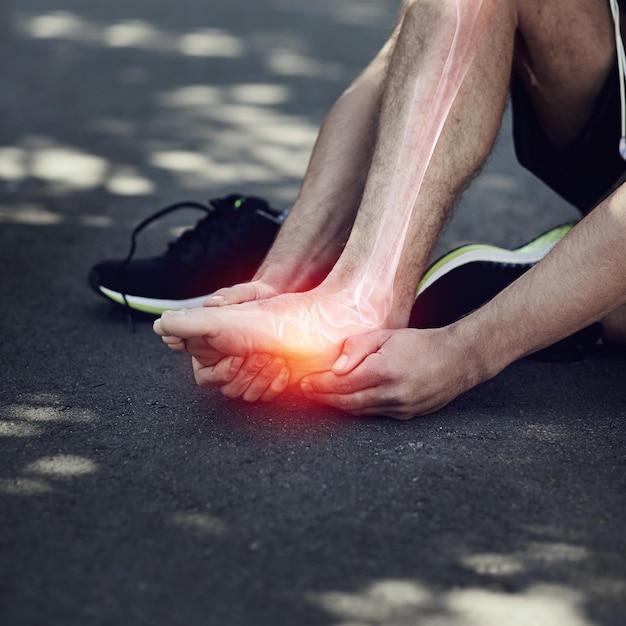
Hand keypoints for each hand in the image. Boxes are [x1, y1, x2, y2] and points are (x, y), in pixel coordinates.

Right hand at [157, 279, 291, 401]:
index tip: (236, 356)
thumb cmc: (257, 304)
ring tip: (275, 356)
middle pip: (228, 388)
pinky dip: (277, 384)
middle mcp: (227, 364)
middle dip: (246, 371)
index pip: (206, 377)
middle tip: (258, 352)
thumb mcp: (225, 307)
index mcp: (210, 351)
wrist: (289, 306)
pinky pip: (267, 396)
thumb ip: (192, 318)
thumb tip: (161, 325)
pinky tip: (284, 367)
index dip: (221, 370)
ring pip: (248, 394)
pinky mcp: (267, 380)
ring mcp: (248, 374)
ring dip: (263, 376)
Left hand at [299, 327, 479, 419]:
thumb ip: (357, 348)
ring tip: (320, 396)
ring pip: (358, 411)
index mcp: (384, 370)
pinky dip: (357, 408)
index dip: (319, 384)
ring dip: (337, 405)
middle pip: (346, 401)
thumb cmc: (419, 343)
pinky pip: (374, 414)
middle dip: (322, 397)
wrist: (457, 360)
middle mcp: (392, 393)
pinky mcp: (406, 416)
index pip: (341, 383)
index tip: (303, 382)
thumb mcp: (386, 335)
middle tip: (305, 392)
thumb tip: (334, 368)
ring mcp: (400, 408)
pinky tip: (345, 400)